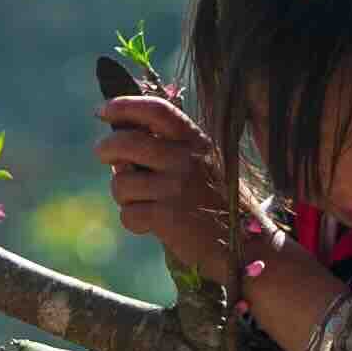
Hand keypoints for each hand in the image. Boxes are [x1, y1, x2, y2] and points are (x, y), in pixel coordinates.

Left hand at [95, 92, 253, 283]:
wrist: (249, 244)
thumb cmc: (220, 203)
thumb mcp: (204, 165)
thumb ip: (167, 152)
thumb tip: (116, 150)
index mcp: (195, 141)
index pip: (155, 110)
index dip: (123, 106)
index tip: (103, 111)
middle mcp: (185, 159)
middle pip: (125, 142)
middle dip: (105, 148)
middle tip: (103, 155)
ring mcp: (176, 188)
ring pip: (121, 182)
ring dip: (123, 194)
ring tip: (142, 202)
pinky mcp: (167, 217)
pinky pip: (128, 214)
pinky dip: (134, 222)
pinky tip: (151, 225)